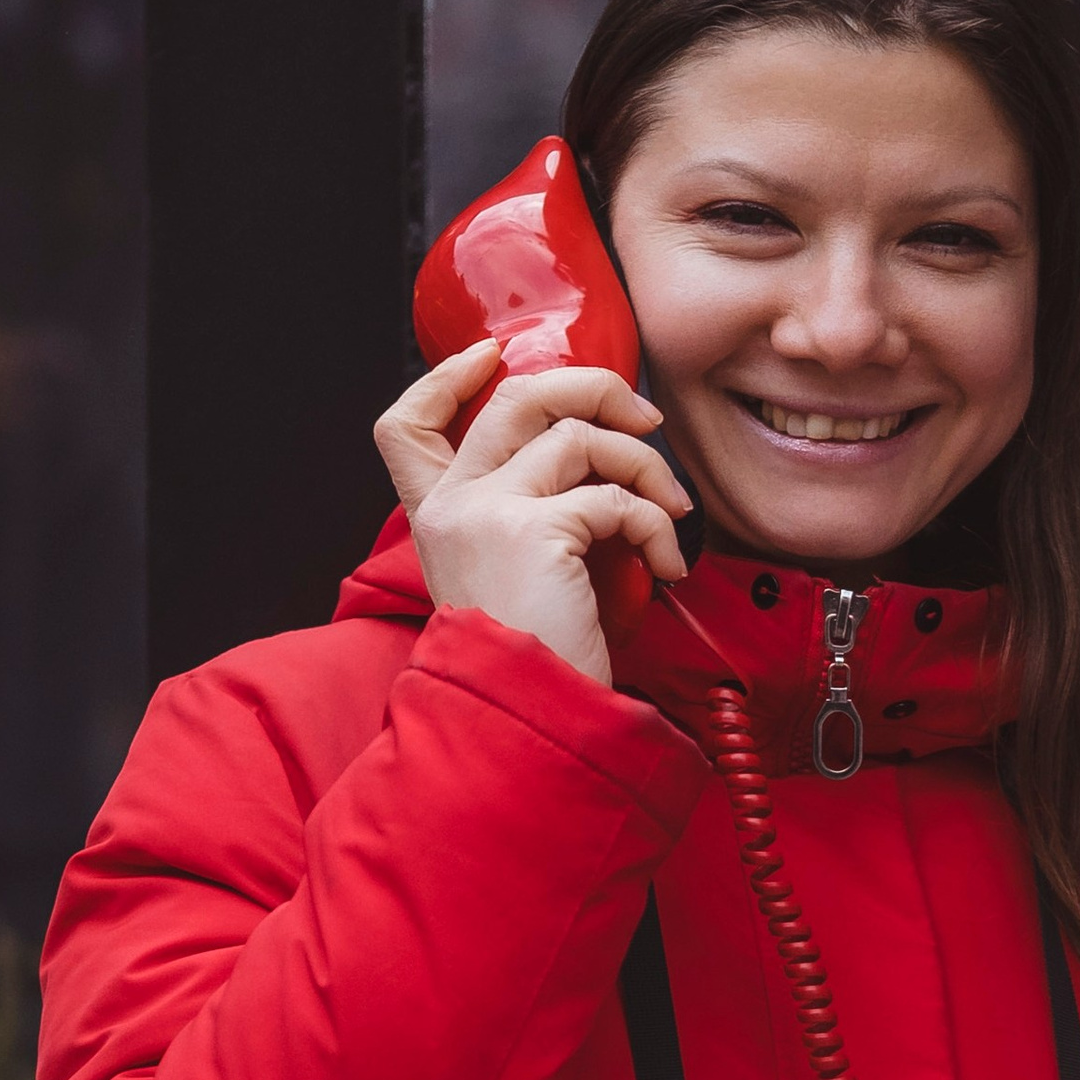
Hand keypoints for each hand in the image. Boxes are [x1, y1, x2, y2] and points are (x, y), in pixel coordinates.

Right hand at [375, 340, 688, 686]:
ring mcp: (488, 511)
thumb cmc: (533, 664)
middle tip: (644, 418)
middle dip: (593, 388)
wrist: (525, 721)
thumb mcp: (511, 581)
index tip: (490, 357)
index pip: (407, 424)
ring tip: (672, 511)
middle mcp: (453, 505)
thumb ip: (525, 522)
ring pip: (579, 436)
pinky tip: (666, 564)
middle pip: (514, 397)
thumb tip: (594, 468)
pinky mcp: (535, 530)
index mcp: (436, 517)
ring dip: (645, 466)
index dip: (446, 378)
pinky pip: (615, 498)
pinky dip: (657, 524)